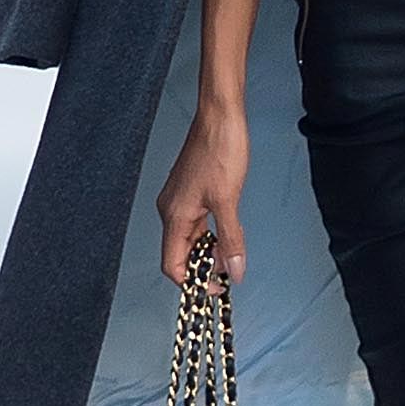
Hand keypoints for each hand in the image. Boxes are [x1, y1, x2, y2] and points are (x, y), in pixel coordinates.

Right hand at [157, 104, 248, 284]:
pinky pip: (195, 223)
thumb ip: (230, 241)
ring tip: (231, 255)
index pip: (172, 265)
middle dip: (202, 268)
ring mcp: (179, 201)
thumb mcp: (229, 201)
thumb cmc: (221, 151)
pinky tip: (226, 233)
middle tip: (229, 273)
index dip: (192, 282)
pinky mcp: (189, 192)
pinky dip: (209, 234)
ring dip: (208, 251)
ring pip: (189, 239)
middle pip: (180, 254)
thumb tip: (233, 272)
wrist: (220, 117)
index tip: (216, 288)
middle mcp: (171, 210)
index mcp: (174, 215)